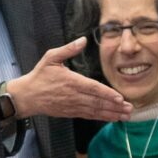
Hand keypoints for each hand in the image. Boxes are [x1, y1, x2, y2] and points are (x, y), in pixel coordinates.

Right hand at [6, 37, 131, 120]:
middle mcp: (74, 95)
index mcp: (71, 81)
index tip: (119, 98)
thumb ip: (68, 49)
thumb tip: (83, 39)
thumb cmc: (40, 76)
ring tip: (126, 116)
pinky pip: (89, 116)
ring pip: (95, 111)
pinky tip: (113, 118)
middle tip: (130, 109)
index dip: (107, 94)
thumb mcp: (51, 58)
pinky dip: (102, 117)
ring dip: (112, 114)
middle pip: (98, 102)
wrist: (27, 96)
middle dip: (115, 106)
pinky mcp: (71, 112)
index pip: (92, 88)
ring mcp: (73, 106)